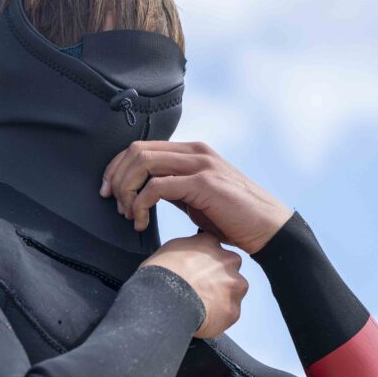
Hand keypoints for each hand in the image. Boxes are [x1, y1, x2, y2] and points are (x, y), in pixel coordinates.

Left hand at [100, 140, 294, 254]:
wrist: (270, 229)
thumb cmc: (234, 218)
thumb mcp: (197, 197)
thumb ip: (174, 188)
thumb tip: (144, 192)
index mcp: (192, 151)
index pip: (140, 147)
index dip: (117, 167)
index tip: (108, 192)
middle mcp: (195, 152)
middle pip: (136, 151)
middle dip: (117, 178)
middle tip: (114, 205)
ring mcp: (201, 165)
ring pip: (143, 164)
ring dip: (127, 190)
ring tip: (129, 215)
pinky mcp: (204, 183)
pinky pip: (157, 187)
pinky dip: (141, 205)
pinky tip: (141, 223)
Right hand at [138, 231, 247, 338]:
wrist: (163, 300)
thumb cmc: (160, 274)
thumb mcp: (170, 249)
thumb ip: (189, 249)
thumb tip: (191, 257)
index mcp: (210, 242)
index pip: (215, 247)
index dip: (207, 260)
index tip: (199, 269)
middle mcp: (227, 260)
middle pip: (230, 267)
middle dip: (220, 277)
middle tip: (201, 288)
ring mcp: (233, 285)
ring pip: (235, 290)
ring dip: (223, 296)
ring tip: (201, 305)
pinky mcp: (233, 309)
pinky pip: (229, 313)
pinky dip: (219, 317)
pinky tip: (203, 318)